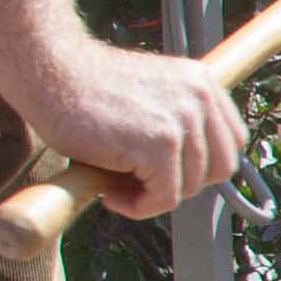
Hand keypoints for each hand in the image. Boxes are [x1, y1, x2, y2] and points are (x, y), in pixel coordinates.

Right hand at [15, 31, 249, 218]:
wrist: (49, 72)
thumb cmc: (87, 91)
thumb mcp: (150, 96)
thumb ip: (176, 121)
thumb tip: (192, 172)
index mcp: (201, 83)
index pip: (231, 141)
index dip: (202, 165)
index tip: (168, 171)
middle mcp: (199, 97)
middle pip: (221, 168)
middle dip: (183, 183)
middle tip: (141, 182)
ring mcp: (182, 120)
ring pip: (191, 186)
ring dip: (154, 196)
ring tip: (118, 184)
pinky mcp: (160, 144)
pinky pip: (164, 197)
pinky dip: (139, 207)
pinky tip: (111, 194)